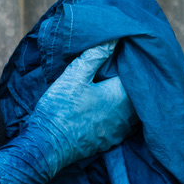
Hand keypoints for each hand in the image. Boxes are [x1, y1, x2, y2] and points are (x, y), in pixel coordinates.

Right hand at [24, 42, 136, 182]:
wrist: (47, 145)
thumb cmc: (60, 108)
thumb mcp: (75, 75)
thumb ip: (96, 55)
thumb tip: (115, 38)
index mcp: (121, 96)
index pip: (136, 74)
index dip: (130, 63)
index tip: (123, 54)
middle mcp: (127, 116)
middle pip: (136, 94)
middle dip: (130, 82)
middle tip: (118, 69)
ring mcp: (120, 131)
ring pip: (131, 111)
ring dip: (125, 100)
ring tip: (113, 87)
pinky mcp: (111, 142)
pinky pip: (122, 124)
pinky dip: (119, 115)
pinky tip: (106, 109)